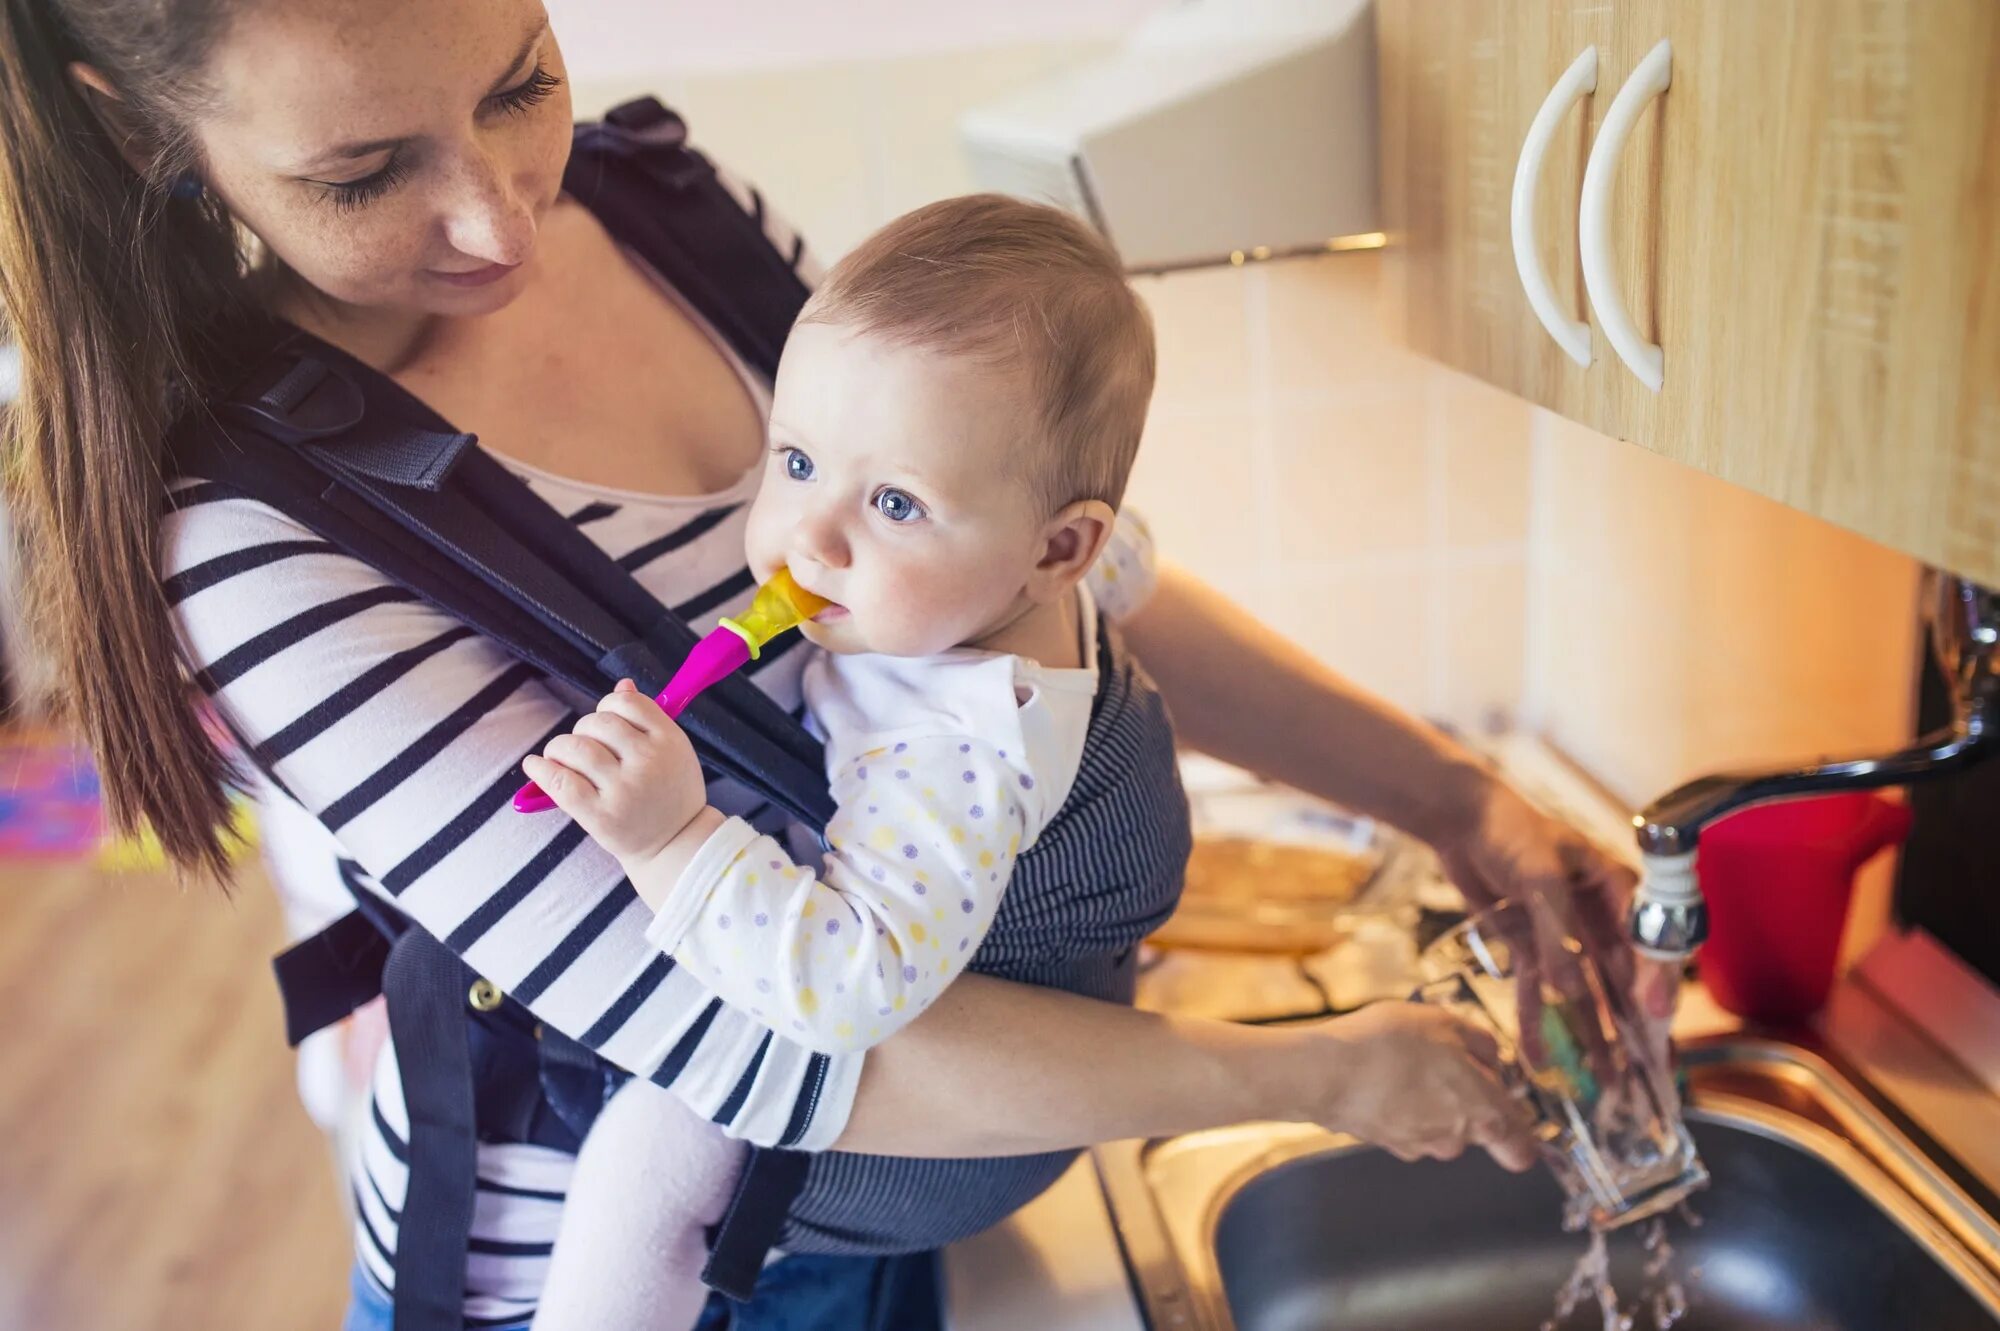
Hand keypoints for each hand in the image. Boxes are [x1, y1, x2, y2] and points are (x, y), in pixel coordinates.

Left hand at [521, 680, 707, 864]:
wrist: (675, 845)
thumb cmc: (670, 793)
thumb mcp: (673, 751)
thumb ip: (648, 719)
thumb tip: (622, 684)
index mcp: (669, 740)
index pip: (626, 702)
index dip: (608, 706)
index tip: (604, 723)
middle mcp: (647, 762)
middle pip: (597, 722)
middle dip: (583, 729)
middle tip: (584, 747)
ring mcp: (624, 790)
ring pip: (575, 747)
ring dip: (559, 748)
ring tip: (560, 758)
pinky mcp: (601, 816)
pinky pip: (561, 782)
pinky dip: (540, 770)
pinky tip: (535, 766)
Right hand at [1290, 1001, 1539, 1170]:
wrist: (1326, 1072)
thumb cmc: (1391, 1045)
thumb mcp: (1447, 1023)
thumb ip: (1483, 1043)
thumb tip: (1494, 1059)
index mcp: (1483, 1113)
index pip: (1521, 1147)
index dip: (1522, 1134)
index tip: (1515, 1118)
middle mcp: (1456, 1139)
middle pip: (1477, 1127)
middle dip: (1466, 1098)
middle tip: (1442, 1062)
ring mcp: (1420, 1145)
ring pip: (1441, 1125)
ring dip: (1432, 1101)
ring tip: (1405, 1064)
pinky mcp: (1388, 1143)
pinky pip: (1409, 1125)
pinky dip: (1403, 1106)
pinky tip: (1383, 1078)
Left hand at [1435, 780, 1682, 1067]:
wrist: (1461, 819)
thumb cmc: (1511, 832)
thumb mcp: (1538, 877)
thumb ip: (1556, 934)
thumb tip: (1570, 991)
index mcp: (1617, 891)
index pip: (1649, 944)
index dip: (1655, 982)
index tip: (1654, 1017)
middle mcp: (1599, 919)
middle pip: (1623, 982)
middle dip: (1634, 1031)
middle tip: (1647, 1078)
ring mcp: (1565, 937)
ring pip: (1584, 995)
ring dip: (1592, 1038)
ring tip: (1604, 1088)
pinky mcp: (1532, 946)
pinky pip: (1539, 991)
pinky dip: (1538, 1023)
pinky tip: (1540, 1060)